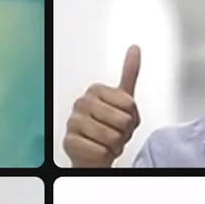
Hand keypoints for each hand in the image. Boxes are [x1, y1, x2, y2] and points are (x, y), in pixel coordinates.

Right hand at [62, 45, 140, 166]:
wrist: (95, 154)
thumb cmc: (109, 129)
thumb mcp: (125, 102)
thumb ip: (130, 73)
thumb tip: (135, 48)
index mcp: (95, 91)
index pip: (129, 104)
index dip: (132, 118)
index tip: (121, 119)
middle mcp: (82, 103)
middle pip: (122, 120)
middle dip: (124, 133)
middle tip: (115, 134)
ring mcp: (73, 122)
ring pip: (112, 136)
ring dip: (115, 146)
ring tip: (106, 143)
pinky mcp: (69, 141)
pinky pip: (100, 150)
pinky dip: (104, 155)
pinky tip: (97, 151)